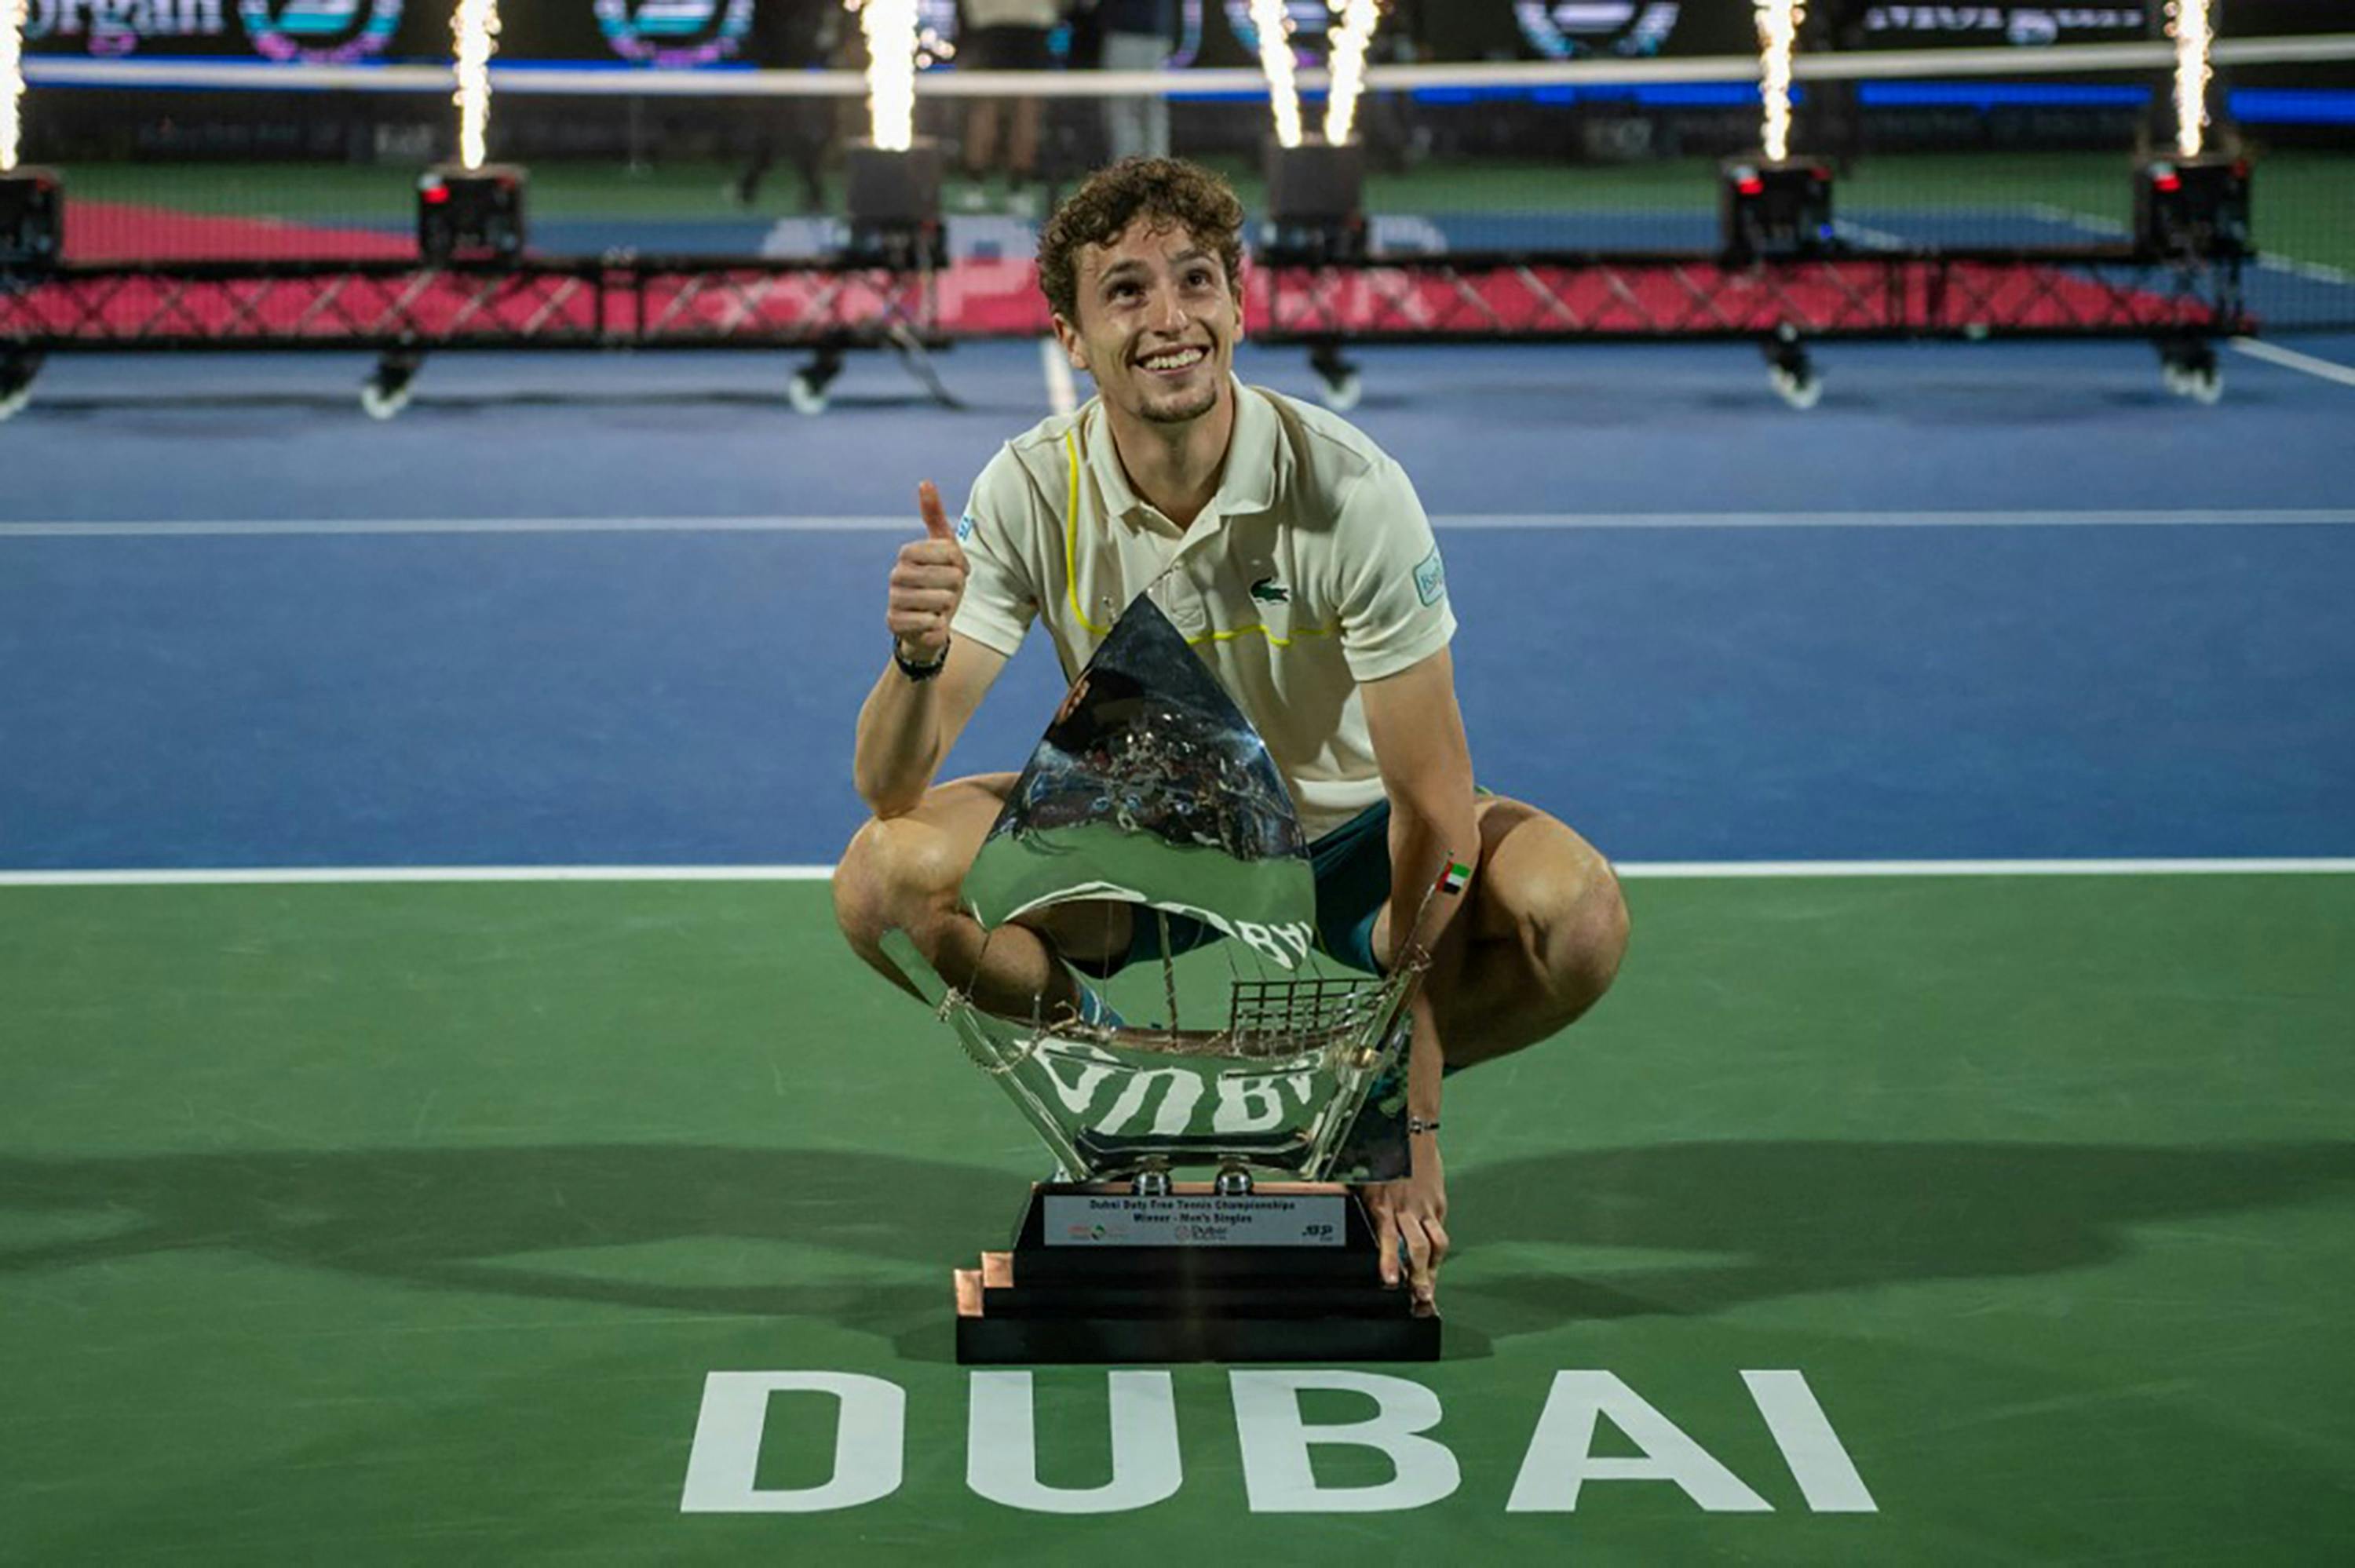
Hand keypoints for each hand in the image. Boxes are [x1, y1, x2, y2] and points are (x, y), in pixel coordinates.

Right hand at [888, 480, 967, 661]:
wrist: (929, 624)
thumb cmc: (940, 582)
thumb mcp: (944, 548)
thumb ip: (934, 515)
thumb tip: (924, 481)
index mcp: (908, 553)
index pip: (950, 552)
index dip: (961, 564)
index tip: (955, 570)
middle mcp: (896, 574)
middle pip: (950, 577)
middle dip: (956, 588)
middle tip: (946, 592)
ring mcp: (894, 599)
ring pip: (942, 601)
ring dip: (948, 608)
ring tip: (938, 608)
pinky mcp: (894, 623)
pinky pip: (930, 624)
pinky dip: (938, 627)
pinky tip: (930, 624)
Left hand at [1364, 1136, 1447, 1315]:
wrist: (1410, 1129)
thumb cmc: (1378, 1152)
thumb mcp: (1359, 1176)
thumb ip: (1355, 1199)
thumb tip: (1338, 1214)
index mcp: (1383, 1204)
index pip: (1388, 1239)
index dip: (1390, 1261)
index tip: (1391, 1281)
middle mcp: (1406, 1209)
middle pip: (1417, 1248)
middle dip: (1419, 1276)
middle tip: (1420, 1297)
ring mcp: (1425, 1207)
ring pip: (1434, 1244)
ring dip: (1433, 1269)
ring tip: (1430, 1291)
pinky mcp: (1437, 1203)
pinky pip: (1439, 1231)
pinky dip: (1438, 1249)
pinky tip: (1435, 1264)